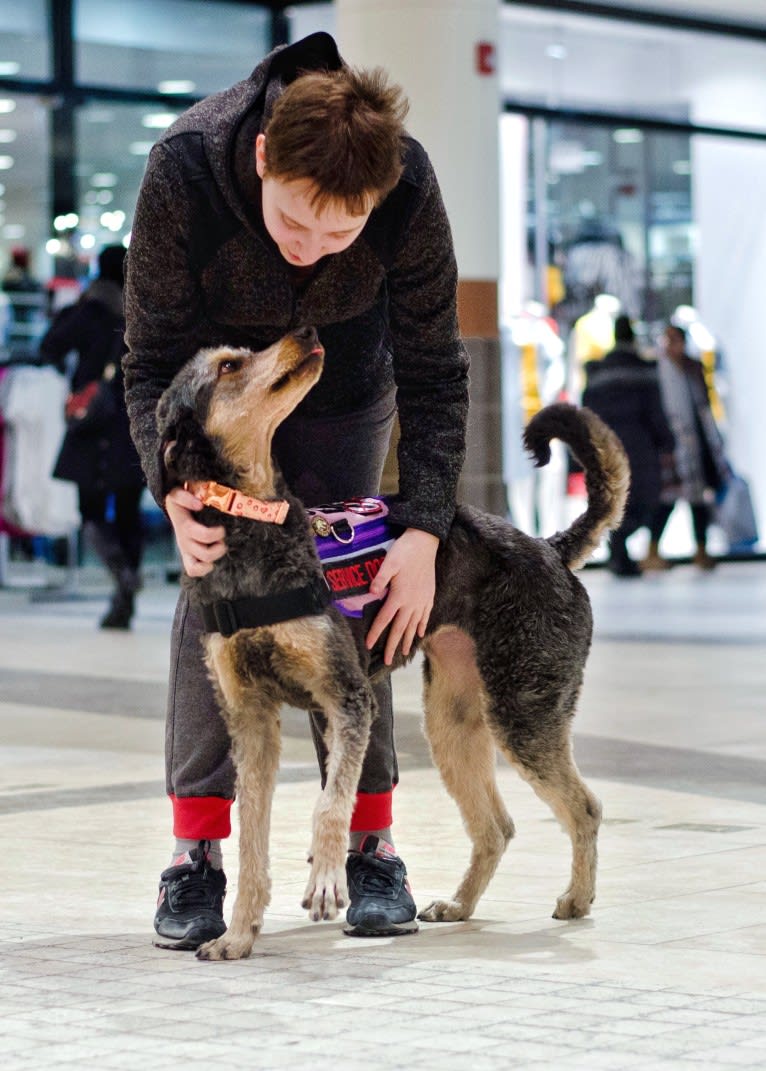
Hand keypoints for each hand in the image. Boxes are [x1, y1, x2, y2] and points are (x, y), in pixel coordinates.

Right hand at [165, 485, 226, 577]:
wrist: (175, 508)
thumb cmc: (181, 501)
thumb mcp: (178, 494)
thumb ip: (185, 497)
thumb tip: (199, 505)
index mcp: (183, 526)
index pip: (196, 535)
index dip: (211, 535)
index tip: (221, 528)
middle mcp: (184, 541)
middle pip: (204, 554)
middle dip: (219, 548)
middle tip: (223, 537)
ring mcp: (186, 550)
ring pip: (199, 565)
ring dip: (215, 556)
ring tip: (220, 545)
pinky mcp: (188, 556)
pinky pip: (193, 571)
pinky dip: (204, 569)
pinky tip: (210, 561)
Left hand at [365, 528, 438, 665]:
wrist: (426, 542)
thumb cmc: (404, 551)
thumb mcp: (388, 562)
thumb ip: (380, 578)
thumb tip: (371, 592)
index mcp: (399, 596)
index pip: (384, 619)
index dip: (376, 633)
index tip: (369, 645)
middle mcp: (411, 602)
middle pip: (400, 628)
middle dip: (393, 645)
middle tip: (388, 661)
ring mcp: (422, 600)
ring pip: (413, 625)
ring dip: (408, 640)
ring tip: (404, 653)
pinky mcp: (429, 595)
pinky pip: (425, 615)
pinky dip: (422, 626)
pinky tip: (420, 634)